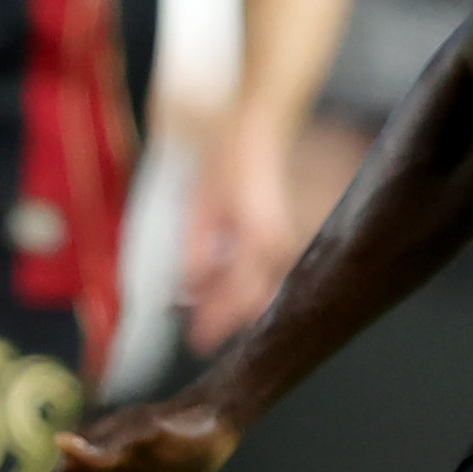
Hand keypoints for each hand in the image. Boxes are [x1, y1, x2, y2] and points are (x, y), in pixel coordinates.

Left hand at [179, 116, 296, 353]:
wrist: (257, 129)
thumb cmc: (226, 160)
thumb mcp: (199, 206)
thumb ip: (197, 252)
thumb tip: (189, 289)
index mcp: (258, 241)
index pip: (236, 297)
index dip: (215, 322)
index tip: (197, 342)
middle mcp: (277, 246)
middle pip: (252, 300)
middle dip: (224, 317)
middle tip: (195, 330)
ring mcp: (282, 241)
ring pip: (259, 289)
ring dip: (231, 302)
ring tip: (200, 307)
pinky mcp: (279, 235)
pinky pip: (264, 272)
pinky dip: (242, 285)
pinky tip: (218, 284)